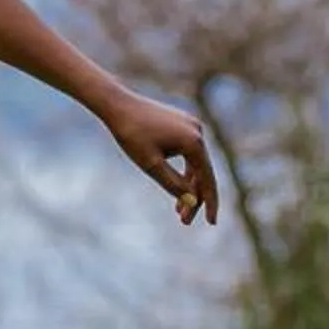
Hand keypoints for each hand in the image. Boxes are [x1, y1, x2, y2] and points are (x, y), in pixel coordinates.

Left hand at [104, 93, 219, 224]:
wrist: (118, 105)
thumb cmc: (132, 135)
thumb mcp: (151, 165)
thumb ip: (173, 184)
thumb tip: (192, 201)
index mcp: (194, 141)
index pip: (207, 178)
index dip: (209, 202)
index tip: (211, 222)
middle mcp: (198, 131)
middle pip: (202, 173)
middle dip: (194, 198)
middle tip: (184, 222)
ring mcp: (191, 126)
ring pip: (195, 164)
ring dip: (188, 187)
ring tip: (178, 211)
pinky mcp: (183, 124)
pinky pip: (189, 153)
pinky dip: (183, 171)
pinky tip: (178, 187)